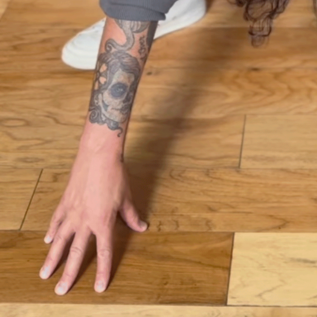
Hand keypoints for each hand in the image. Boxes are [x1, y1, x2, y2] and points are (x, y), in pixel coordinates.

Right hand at [39, 145, 146, 294]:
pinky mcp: (65, 201)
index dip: (102, 271)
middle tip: (61, 291)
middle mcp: (86, 221)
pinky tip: (48, 241)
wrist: (99, 154)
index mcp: (103, 222)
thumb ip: (131, 216)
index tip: (98, 288)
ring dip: (53, 258)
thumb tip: (141, 227)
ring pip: (61, 240)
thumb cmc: (116, 174)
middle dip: (69, 273)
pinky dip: (52, 231)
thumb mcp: (126, 198)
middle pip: (76, 252)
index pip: (103, 252)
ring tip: (45, 274)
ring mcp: (73, 211)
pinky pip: (57, 220)